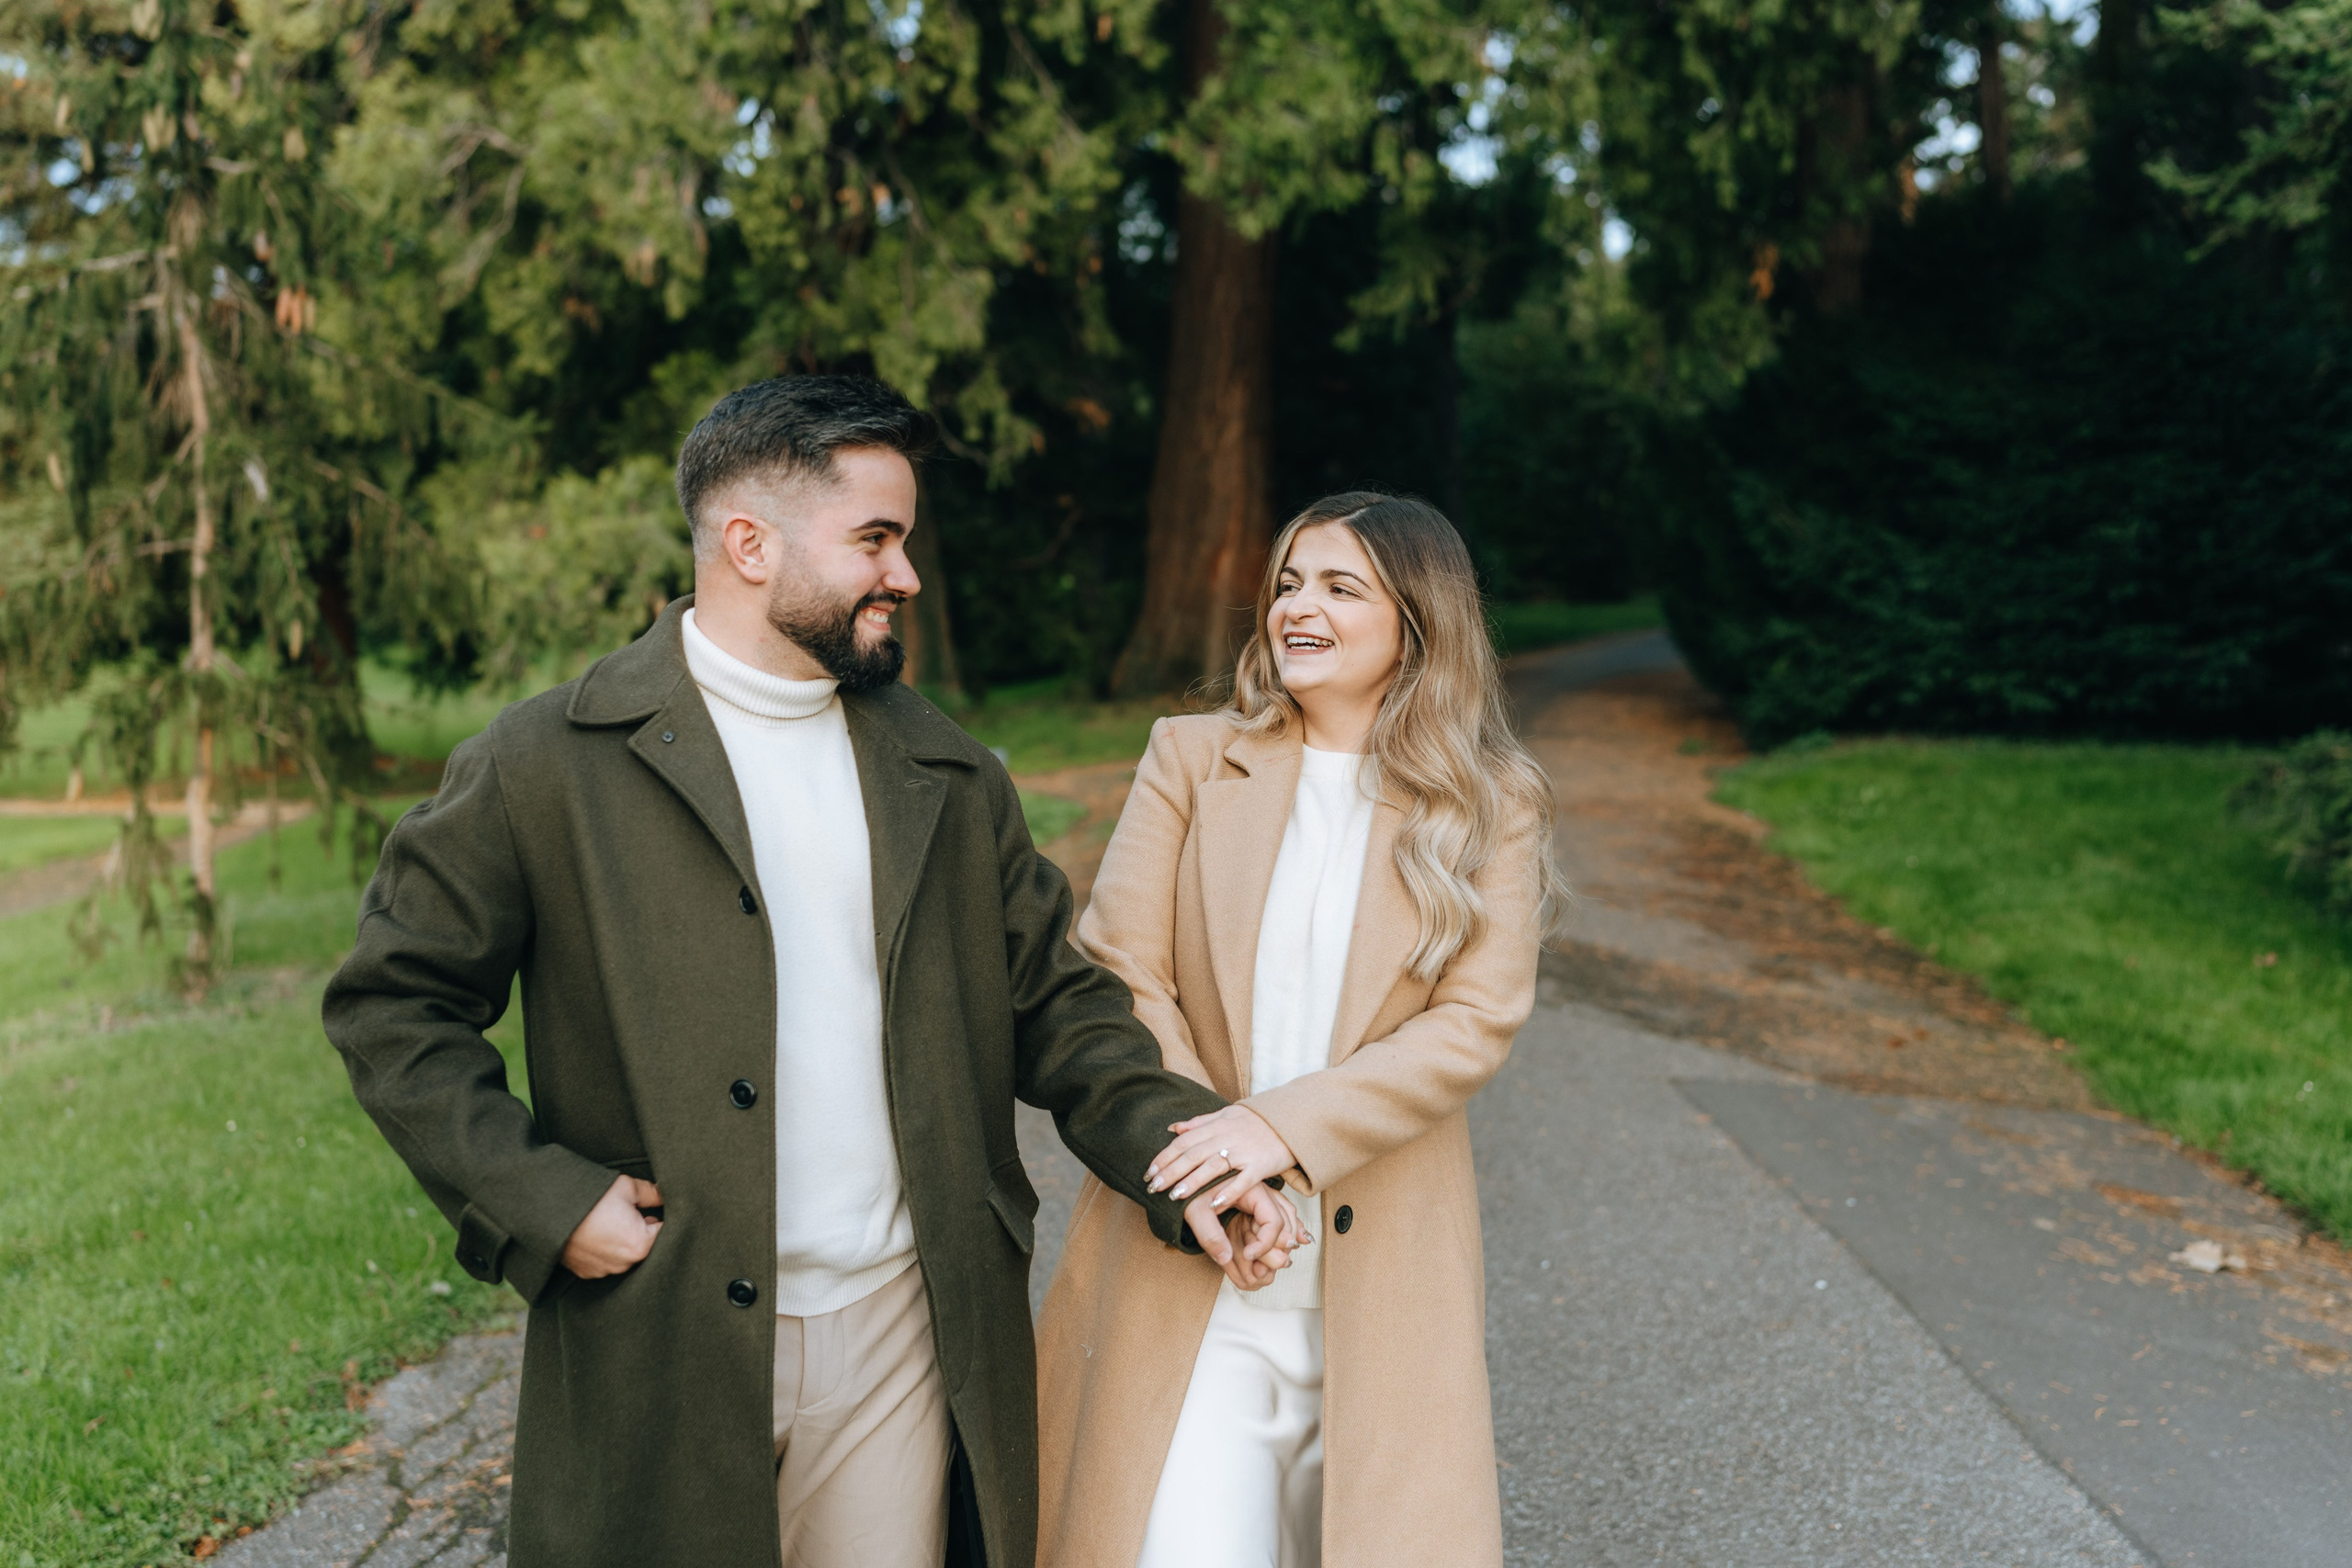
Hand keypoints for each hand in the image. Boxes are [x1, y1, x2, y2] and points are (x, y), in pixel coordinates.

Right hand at [560, 1175, 664, 1278]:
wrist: (549, 1211)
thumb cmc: (592, 1197)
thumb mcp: (627, 1187)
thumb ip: (653, 1194)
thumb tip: (667, 1196)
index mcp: (640, 1245)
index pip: (664, 1233)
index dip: (661, 1219)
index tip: (652, 1210)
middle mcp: (624, 1264)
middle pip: (645, 1246)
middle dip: (643, 1231)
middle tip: (630, 1212)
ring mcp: (605, 1271)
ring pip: (625, 1255)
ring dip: (624, 1241)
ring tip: (610, 1220)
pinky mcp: (588, 1273)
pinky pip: (606, 1261)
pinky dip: (607, 1250)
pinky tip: (598, 1233)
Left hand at [1149, 1104, 1297, 1209]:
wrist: (1292, 1121)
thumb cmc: (1256, 1122)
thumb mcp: (1226, 1115)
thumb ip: (1200, 1123)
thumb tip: (1173, 1128)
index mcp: (1217, 1125)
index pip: (1184, 1141)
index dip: (1165, 1156)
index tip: (1149, 1172)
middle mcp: (1227, 1137)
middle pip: (1194, 1155)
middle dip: (1171, 1171)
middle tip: (1154, 1187)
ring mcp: (1244, 1151)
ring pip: (1214, 1167)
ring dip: (1193, 1182)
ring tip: (1175, 1196)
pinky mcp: (1261, 1166)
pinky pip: (1242, 1181)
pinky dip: (1227, 1192)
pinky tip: (1213, 1205)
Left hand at [1184, 1180, 1309, 1291]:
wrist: (1184, 1180)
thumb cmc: (1190, 1188)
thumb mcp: (1194, 1210)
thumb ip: (1210, 1234)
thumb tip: (1226, 1259)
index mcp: (1252, 1189)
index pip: (1273, 1221)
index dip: (1265, 1244)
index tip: (1249, 1257)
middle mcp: (1262, 1195)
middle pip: (1285, 1225)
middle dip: (1278, 1249)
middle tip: (1260, 1270)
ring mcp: (1262, 1201)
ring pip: (1287, 1223)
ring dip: (1282, 1244)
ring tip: (1273, 1265)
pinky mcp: (1256, 1208)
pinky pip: (1277, 1221)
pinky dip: (1282, 1234)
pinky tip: (1299, 1240)